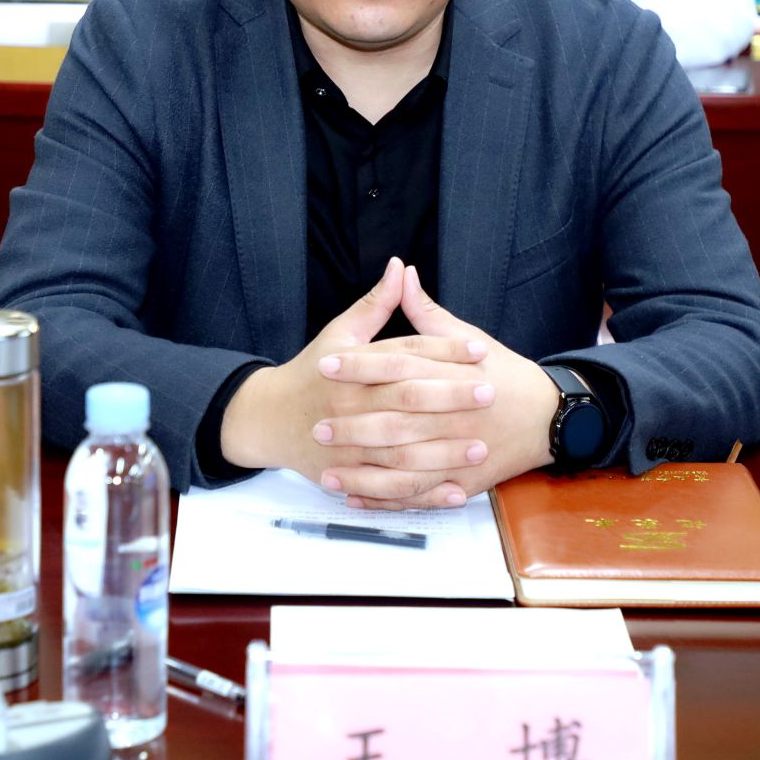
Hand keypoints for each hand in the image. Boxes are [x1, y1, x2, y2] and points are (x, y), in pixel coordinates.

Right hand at [218, 258, 494, 500]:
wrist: (270, 419)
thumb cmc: (313, 372)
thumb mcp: (340, 333)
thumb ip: (375, 303)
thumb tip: (400, 266)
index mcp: (350, 366)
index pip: (403, 354)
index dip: (443, 349)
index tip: (479, 350)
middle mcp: (349, 404)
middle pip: (406, 399)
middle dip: (450, 397)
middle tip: (489, 393)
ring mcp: (347, 444)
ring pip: (401, 450)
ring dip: (443, 451)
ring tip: (480, 445)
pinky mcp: (348, 475)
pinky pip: (390, 489)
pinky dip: (424, 493)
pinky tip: (456, 490)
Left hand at [313, 264, 558, 510]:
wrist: (548, 416)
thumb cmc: (504, 374)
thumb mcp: (468, 337)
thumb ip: (427, 312)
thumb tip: (400, 272)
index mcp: (452, 375)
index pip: (398, 366)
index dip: (359, 365)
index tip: (325, 364)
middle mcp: (454, 417)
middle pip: (397, 421)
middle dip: (354, 425)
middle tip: (317, 426)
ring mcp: (458, 454)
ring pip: (404, 467)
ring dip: (364, 472)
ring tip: (326, 474)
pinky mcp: (462, 482)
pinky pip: (419, 495)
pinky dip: (387, 499)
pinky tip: (356, 498)